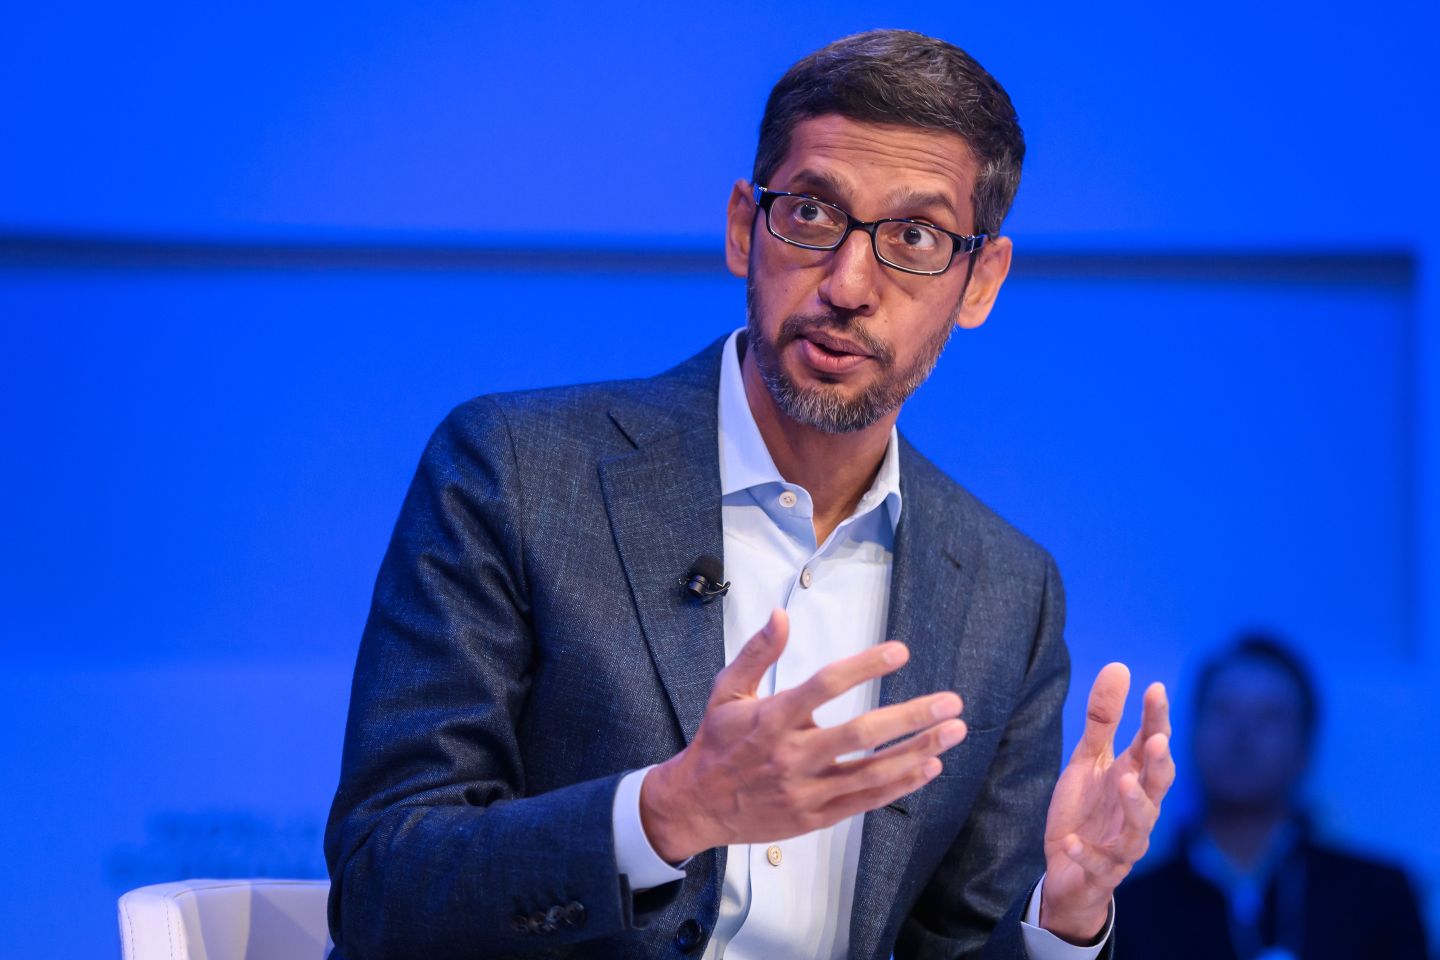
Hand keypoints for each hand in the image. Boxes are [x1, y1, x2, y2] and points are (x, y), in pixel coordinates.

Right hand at [639, 608, 966, 862]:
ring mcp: (806, 789)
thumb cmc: (717, 741)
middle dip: (911, 717)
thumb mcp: (726, 690)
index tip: (900, 652)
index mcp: (771, 718)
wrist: (696, 805)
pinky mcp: (815, 816)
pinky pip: (865, 800)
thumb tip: (781, 615)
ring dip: (918, 750)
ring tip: (953, 731)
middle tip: (950, 702)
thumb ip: (757, 653)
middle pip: (860, 733)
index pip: (825, 686)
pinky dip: (900, 784)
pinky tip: (928, 766)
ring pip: (871, 771)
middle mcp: (791, 755)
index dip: (864, 667)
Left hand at [1039, 663, 1174, 943]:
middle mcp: (1136, 809)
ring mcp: (1122, 841)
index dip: (1156, 718)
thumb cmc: (1086, 809)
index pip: (1152, 744)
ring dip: (1135, 805)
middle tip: (1157, 739)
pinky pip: (1099, 864)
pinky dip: (1087, 853)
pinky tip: (1073, 841)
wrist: (1069, 870)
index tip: (1157, 689)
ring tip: (1125, 781)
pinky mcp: (1102, 870)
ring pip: (1139, 827)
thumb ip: (1102, 720)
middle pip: (1158, 784)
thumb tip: (1120, 666)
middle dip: (1160, 763)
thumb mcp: (1088, 760)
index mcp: (1133, 777)